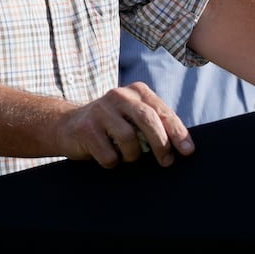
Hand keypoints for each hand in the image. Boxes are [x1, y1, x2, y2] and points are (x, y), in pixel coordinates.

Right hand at [59, 82, 193, 167]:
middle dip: (161, 144)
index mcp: (136, 91)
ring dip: (132, 156)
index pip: (162, 112)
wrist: (67, 125)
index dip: (177, 132)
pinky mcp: (85, 128)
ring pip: (129, 140)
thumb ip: (155, 123)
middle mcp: (118, 95)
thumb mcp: (133, 117)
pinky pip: (109, 155)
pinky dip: (112, 162)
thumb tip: (185, 146)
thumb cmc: (110, 126)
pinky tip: (107, 156)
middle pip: (148, 120)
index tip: (188, 151)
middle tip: (166, 162)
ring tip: (126, 156)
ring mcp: (100, 110)